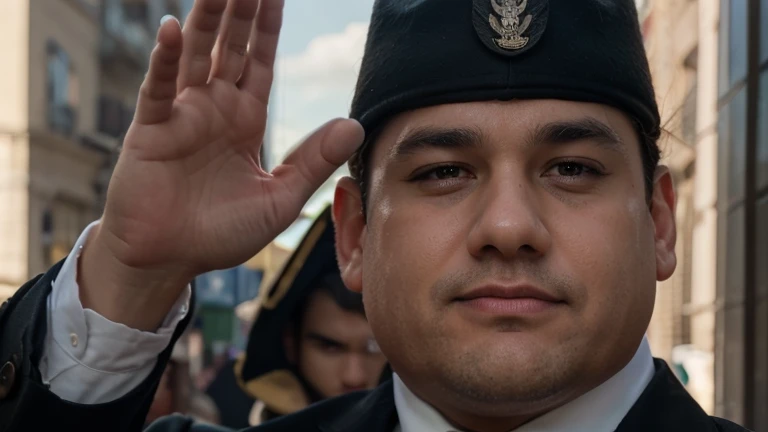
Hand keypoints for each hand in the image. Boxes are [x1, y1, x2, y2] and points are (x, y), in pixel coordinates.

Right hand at [79, 0, 363, 329]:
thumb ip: (313, 162)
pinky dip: (164, 61)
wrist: (170, 260)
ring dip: (207, 20)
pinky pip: (159, 89)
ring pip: (196, 56)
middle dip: (241, 10)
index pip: (260, 61)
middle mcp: (214, 109)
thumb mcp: (280, 199)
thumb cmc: (220, 234)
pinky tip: (170, 31)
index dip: (268, 27)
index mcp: (245, 120)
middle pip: (231, 47)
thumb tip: (355, 125)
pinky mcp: (152, 131)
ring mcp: (182, 115)